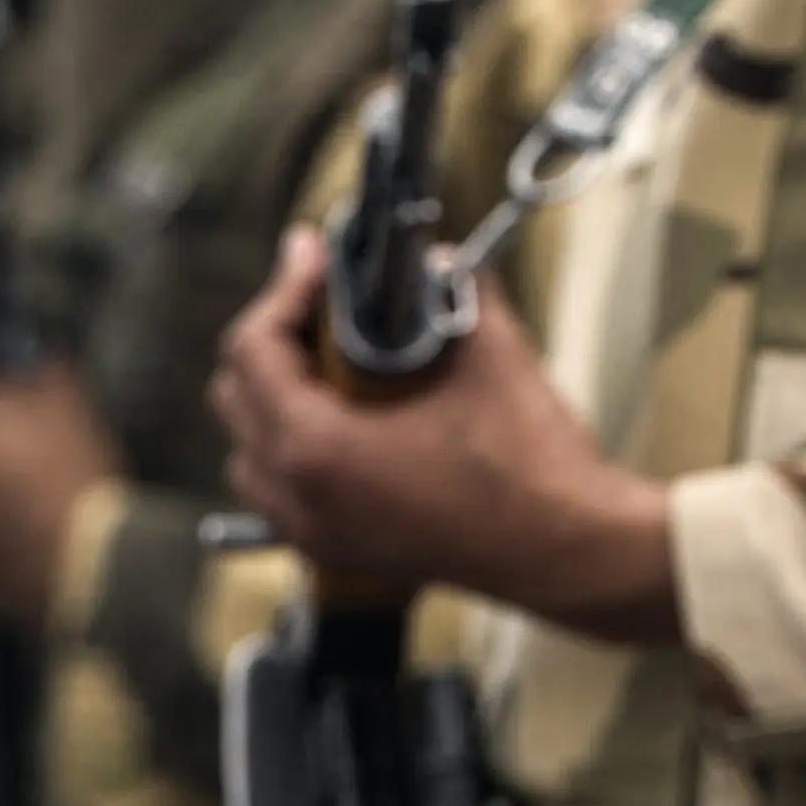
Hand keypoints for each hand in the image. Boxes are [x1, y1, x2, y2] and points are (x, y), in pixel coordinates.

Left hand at [211, 227, 678, 643]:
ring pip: (250, 453)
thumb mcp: (491, 357)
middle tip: (323, 298)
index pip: (255, 351)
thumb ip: (455, 294)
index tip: (314, 253)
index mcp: (318, 450)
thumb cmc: (530, 464)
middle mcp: (299, 499)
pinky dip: (295, 447)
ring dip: (275, 397)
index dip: (282, 288)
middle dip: (274, 336)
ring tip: (331, 357)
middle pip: (236, 398)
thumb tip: (438, 258)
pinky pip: (281, 494)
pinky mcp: (342, 553)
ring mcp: (316, 535)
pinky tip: (349, 417)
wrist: (569, 551)